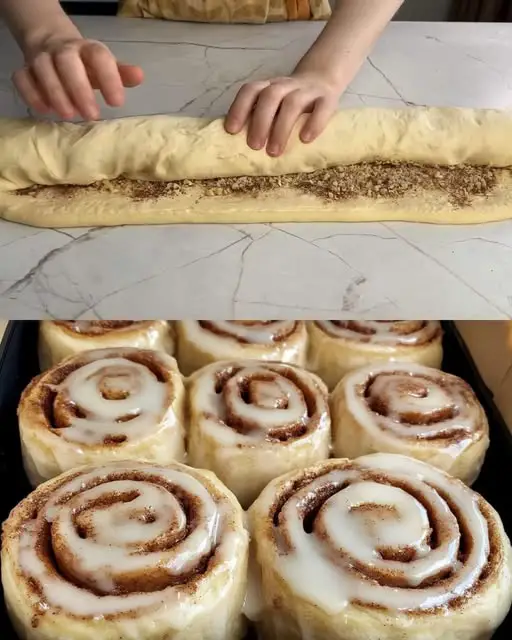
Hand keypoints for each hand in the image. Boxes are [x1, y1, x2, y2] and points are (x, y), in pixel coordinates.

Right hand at [12, 37, 143, 119]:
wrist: (52, 46)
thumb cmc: (85, 65)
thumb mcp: (104, 67)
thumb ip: (121, 74)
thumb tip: (139, 76)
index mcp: (88, 50)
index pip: (99, 57)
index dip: (109, 79)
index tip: (117, 103)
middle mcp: (63, 51)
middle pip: (68, 64)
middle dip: (79, 90)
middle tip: (91, 115)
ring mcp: (42, 58)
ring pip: (44, 70)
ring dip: (56, 94)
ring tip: (68, 115)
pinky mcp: (25, 70)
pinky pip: (23, 78)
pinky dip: (31, 94)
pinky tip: (45, 110)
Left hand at [225, 72, 339, 155]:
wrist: (322, 79)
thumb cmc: (289, 101)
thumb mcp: (273, 104)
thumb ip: (258, 116)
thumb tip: (236, 144)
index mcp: (268, 87)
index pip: (250, 91)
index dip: (239, 108)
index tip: (231, 131)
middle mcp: (286, 85)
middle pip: (270, 97)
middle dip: (260, 122)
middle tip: (254, 146)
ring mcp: (307, 90)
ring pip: (293, 103)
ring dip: (281, 128)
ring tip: (274, 152)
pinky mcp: (328, 98)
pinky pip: (322, 108)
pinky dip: (314, 123)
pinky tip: (305, 139)